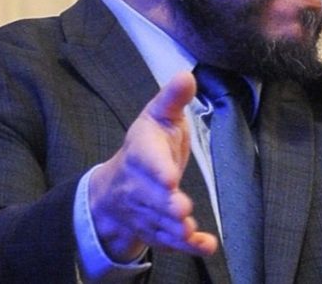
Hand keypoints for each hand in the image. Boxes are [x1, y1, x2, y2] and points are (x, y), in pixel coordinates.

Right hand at [88, 72, 218, 260]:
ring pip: (158, 222)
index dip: (157, 170)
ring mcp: (145, 210)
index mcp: (140, 153)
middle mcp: (139, 185)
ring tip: (189, 231)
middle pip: (151, 197)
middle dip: (165, 204)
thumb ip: (173, 99)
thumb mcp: (157, 117)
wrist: (115, 187)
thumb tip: (186, 74)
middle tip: (182, 209)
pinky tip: (206, 246)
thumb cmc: (146, 146)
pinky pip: (168, 242)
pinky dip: (187, 247)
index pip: (146, 161)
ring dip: (174, 229)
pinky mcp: (155, 230)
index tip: (169, 176)